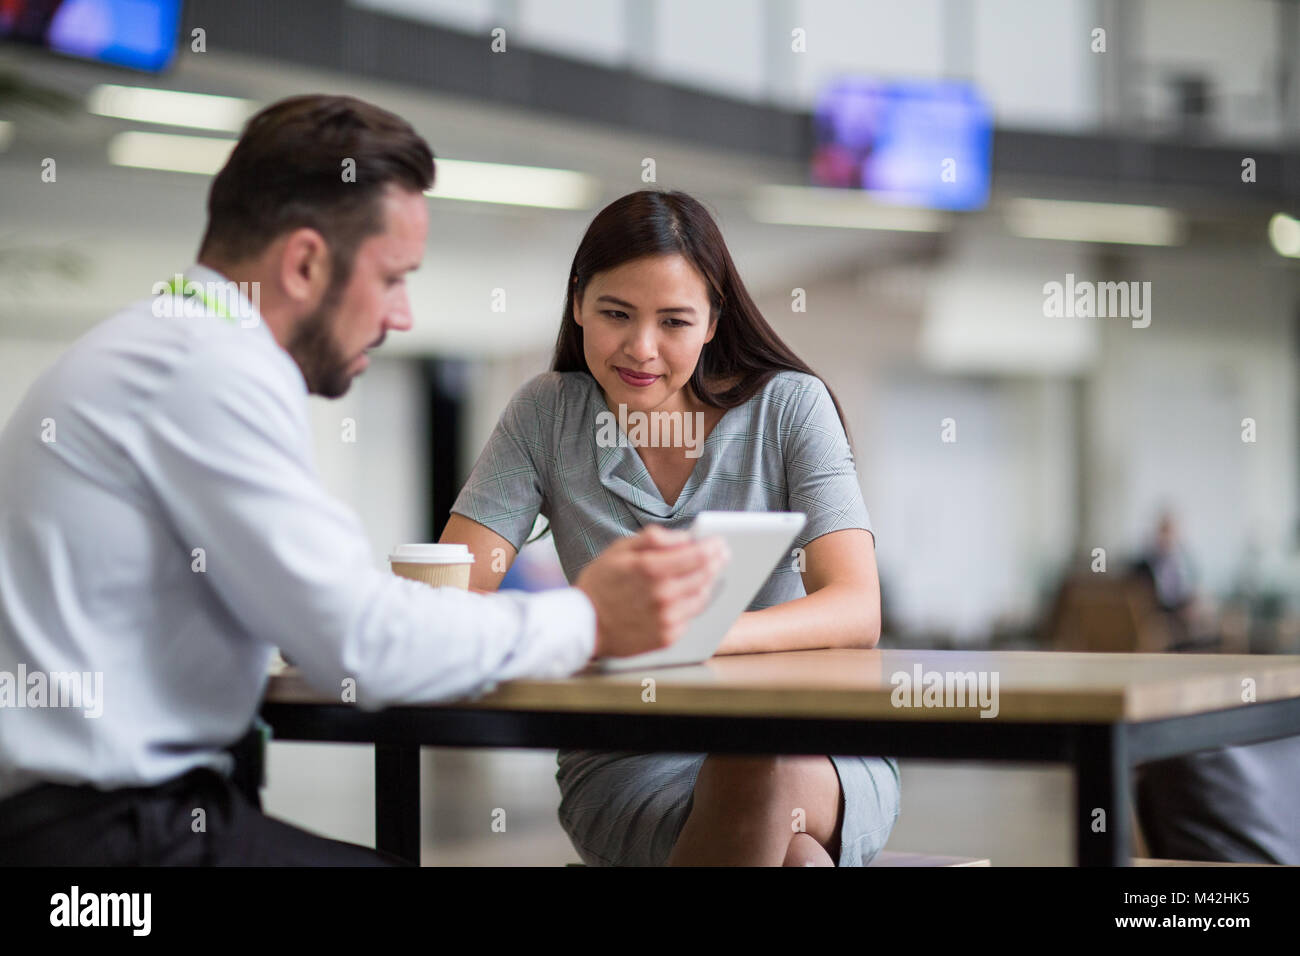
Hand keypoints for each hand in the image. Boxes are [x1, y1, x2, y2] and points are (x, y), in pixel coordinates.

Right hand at [576, 524, 728, 658]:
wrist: (584, 625)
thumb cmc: (600, 584)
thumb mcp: (619, 549)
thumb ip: (653, 538)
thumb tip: (685, 537)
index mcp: (650, 569)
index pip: (697, 555)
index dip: (712, 546)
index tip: (719, 542)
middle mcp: (662, 595)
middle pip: (705, 575)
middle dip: (716, 562)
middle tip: (722, 555)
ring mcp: (666, 618)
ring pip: (702, 596)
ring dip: (708, 583)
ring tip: (707, 573)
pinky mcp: (667, 637)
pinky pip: (691, 616)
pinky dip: (693, 603)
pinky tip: (690, 594)